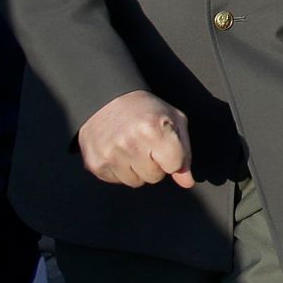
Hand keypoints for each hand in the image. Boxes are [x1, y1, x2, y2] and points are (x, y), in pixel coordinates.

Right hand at [78, 90, 193, 188]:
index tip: (165, 144)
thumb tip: (187, 183)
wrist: (106, 100)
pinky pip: (117, 181)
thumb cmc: (147, 110)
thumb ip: (185, 153)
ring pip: (136, 182)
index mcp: (154, 130)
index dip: (173, 157)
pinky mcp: (95, 164)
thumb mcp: (174, 120)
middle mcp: (130, 143)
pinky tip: (119, 151)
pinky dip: (120, 170)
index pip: (174, 166)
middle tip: (147, 145)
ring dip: (137, 169)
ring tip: (133, 147)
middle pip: (155, 177)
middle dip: (155, 164)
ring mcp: (110, 155)